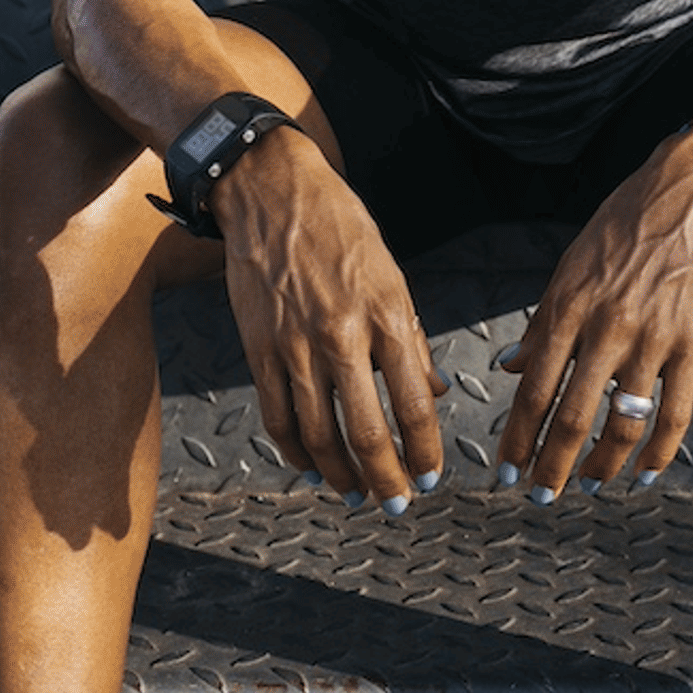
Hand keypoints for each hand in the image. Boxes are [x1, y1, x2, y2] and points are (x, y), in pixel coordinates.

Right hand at [216, 128, 446, 507]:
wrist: (271, 190)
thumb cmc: (339, 227)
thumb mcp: (391, 275)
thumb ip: (412, 339)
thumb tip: (434, 393)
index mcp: (386, 314)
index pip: (413, 402)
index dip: (423, 449)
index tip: (428, 476)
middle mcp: (342, 335)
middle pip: (366, 431)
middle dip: (385, 478)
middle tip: (395, 502)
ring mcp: (295, 345)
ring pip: (318, 434)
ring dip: (339, 475)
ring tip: (354, 491)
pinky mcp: (258, 348)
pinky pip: (276, 416)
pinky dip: (293, 450)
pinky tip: (308, 464)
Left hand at [496, 121, 692, 496]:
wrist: (692, 194)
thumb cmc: (625, 225)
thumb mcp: (570, 266)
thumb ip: (543, 323)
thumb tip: (511, 368)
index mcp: (570, 307)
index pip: (534, 388)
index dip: (518, 437)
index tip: (506, 469)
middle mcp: (607, 327)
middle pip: (572, 416)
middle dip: (550, 465)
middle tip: (539, 494)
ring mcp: (653, 339)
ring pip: (623, 424)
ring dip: (601, 466)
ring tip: (588, 485)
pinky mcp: (692, 344)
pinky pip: (676, 413)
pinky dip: (659, 452)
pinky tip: (644, 473)